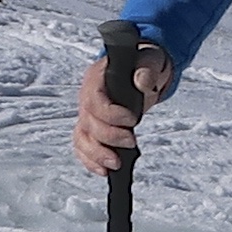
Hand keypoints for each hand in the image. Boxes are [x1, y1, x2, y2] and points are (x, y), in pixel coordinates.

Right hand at [73, 38, 170, 174]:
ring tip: (116, 164)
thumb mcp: (150, 61)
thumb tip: (142, 80)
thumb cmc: (143, 65)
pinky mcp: (90, 128)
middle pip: (88, 122)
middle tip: (131, 141)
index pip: (94, 99)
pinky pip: (82, 146)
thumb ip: (147, 69)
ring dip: (97, 154)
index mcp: (97, 78)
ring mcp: (86, 114)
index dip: (111, 114)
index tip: (132, 120)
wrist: (142, 72)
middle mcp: (87, 97)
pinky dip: (90, 161)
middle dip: (109, 137)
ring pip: (81, 138)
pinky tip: (104, 170)